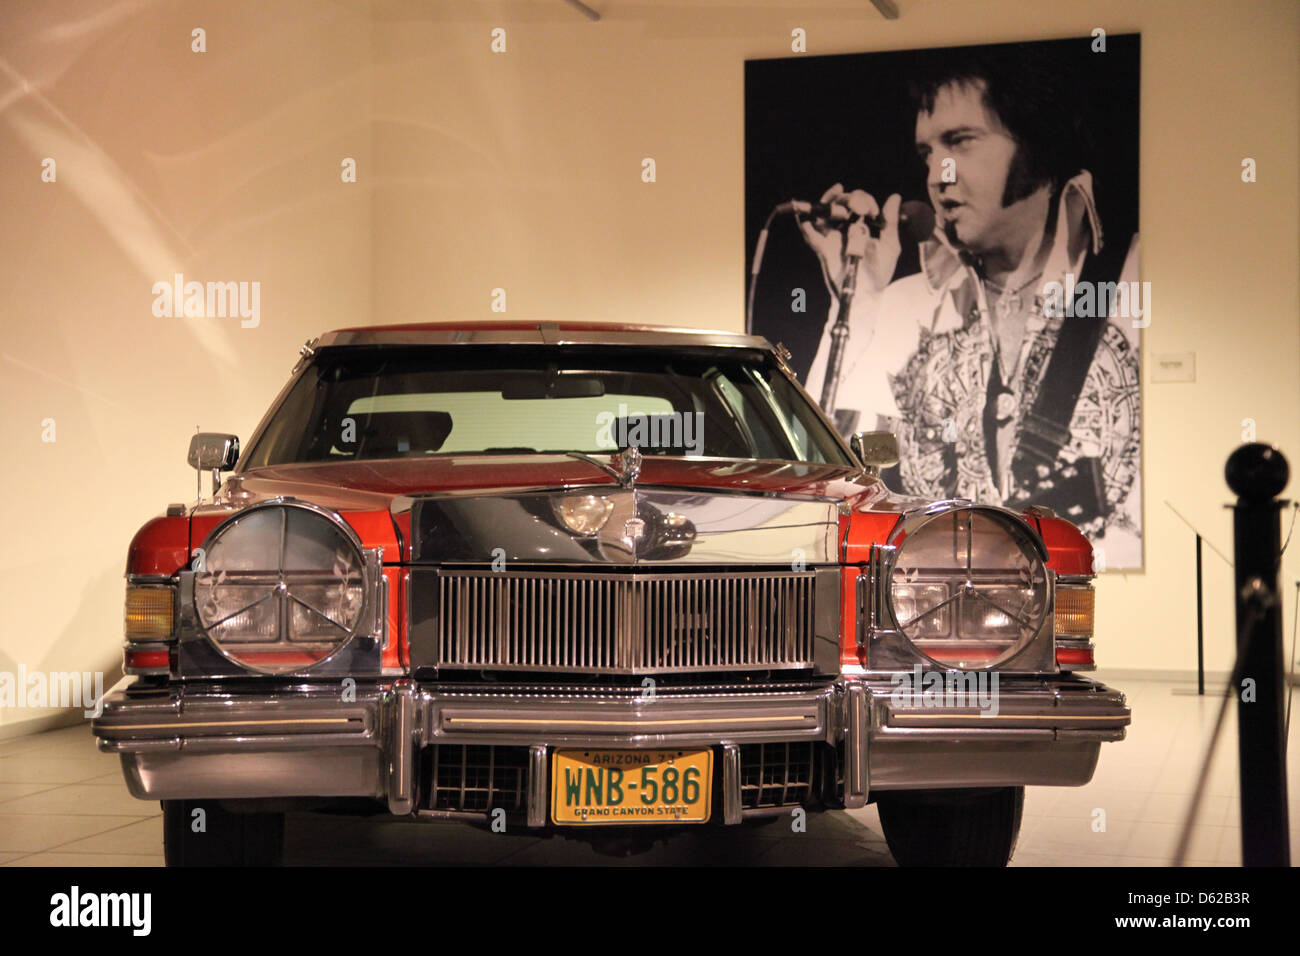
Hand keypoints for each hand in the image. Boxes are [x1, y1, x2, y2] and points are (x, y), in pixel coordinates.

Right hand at [796, 184, 902, 299]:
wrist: (866, 294)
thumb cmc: (879, 272)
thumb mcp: (890, 245)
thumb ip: (890, 222)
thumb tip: (895, 196)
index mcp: (861, 225)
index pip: (859, 201)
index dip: (865, 200)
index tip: (873, 212)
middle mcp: (845, 228)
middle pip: (840, 202)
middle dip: (851, 198)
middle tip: (861, 209)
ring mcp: (832, 237)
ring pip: (823, 212)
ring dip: (830, 201)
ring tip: (843, 204)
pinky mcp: (822, 249)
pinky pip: (810, 234)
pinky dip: (805, 223)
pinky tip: (807, 217)